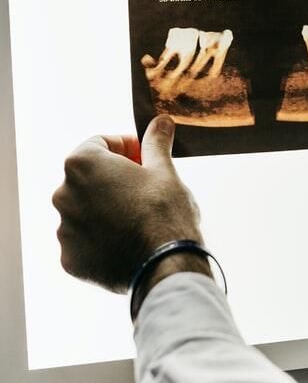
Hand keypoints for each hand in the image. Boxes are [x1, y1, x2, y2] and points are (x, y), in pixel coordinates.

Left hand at [53, 116, 207, 293]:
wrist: (165, 265)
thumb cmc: (165, 212)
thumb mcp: (165, 170)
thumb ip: (156, 143)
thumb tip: (161, 121)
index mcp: (83, 165)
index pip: (100, 143)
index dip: (126, 147)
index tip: (146, 158)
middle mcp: (63, 194)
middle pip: (90, 177)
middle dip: (115, 178)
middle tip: (147, 187)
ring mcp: (64, 229)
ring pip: (86, 209)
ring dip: (107, 207)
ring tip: (140, 218)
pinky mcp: (70, 258)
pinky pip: (85, 240)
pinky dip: (102, 237)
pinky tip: (129, 240)